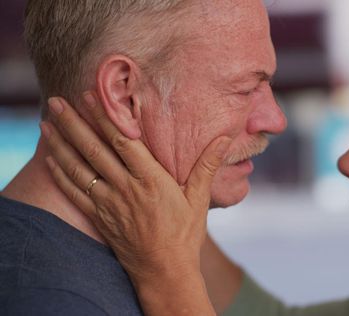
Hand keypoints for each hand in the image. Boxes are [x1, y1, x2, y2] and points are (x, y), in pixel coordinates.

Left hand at [41, 92, 229, 314]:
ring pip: (79, 168)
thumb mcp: (199, 199)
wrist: (164, 272)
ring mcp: (109, 204)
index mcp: (151, 180)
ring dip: (61, 144)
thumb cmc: (185, 235)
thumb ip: (207, 166)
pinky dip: (60, 173)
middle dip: (74, 123)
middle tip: (57, 101)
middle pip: (94, 150)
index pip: (122, 141)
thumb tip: (224, 140)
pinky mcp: (99, 218)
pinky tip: (50, 159)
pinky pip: (74, 192)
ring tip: (47, 122)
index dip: (105, 117)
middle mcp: (126, 189)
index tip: (91, 96)